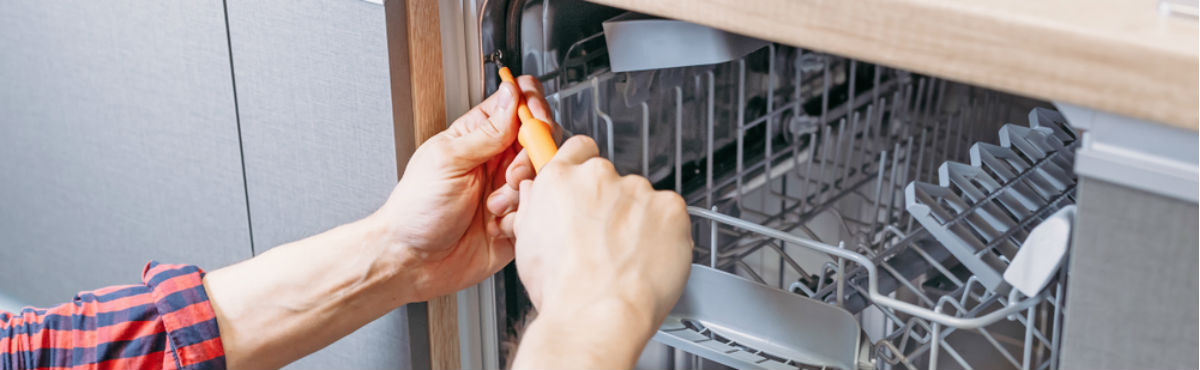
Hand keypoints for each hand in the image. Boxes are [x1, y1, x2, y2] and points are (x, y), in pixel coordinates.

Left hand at [371, 78, 539, 301]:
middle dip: (531, 156)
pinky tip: (497, 226)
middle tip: (509, 174)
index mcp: (478, 136)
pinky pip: (539, 210)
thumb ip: (487, 131)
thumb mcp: (448, 160)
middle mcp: (498, 160)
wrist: (414, 262)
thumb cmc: (416, 210)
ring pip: (543, 176)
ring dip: (522, 191)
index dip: (532, 106)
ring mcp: (509, 190)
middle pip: (540, 139)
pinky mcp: (517, 220)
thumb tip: (512, 94)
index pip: (517, 103)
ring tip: (494, 206)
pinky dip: (522, 217)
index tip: (533, 121)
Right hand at [510, 136, 692, 368]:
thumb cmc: (563, 290)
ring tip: (627, 257)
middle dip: (612, 204)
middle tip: (606, 240)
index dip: (584, 168)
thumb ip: (535, 206)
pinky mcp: (670, 207)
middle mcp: (599, 176)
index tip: (589, 186)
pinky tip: (649, 257)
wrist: (597, 315)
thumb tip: (538, 193)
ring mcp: (638, 190)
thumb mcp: (527, 243)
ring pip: (642, 199)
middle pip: (612, 179)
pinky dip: (665, 232)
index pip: (579, 149)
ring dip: (639, 220)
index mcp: (561, 180)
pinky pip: (670, 214)